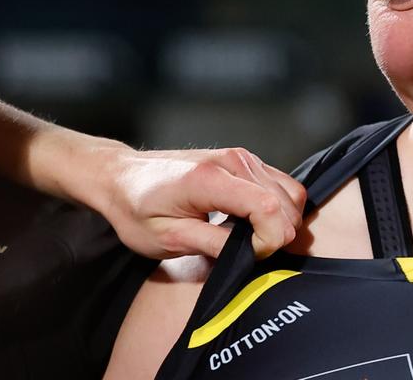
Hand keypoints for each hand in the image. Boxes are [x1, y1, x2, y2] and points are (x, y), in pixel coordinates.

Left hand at [95, 146, 306, 259]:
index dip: (270, 240)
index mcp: (209, 179)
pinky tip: (253, 223)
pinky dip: (279, 208)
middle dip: (277, 234)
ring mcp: (242, 156)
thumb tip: (251, 253)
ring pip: (290, 193)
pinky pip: (281, 184)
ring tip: (250, 239)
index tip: (250, 256)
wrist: (121, 176)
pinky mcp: (246, 159)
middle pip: (286, 201)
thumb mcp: (165, 238)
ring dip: (280, 222)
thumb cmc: (135, 208)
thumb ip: (211, 244)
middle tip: (247, 253)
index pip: (267, 208)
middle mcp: (232, 161)